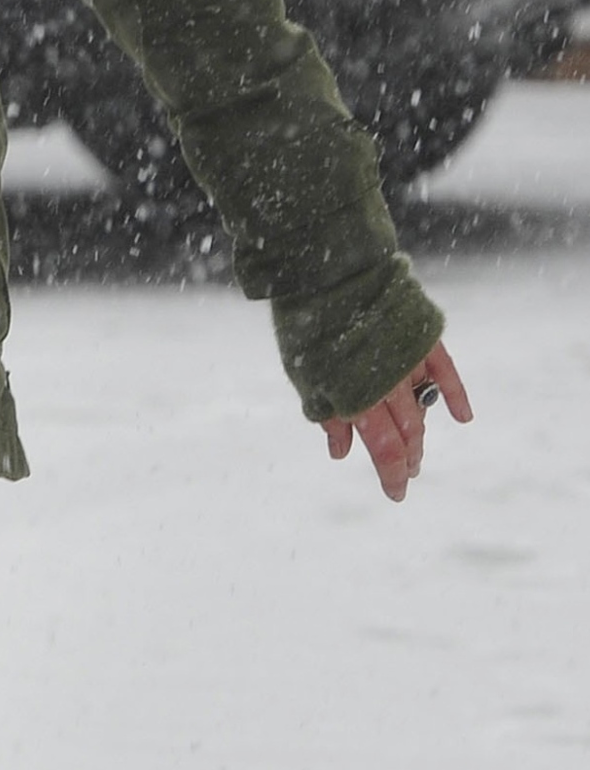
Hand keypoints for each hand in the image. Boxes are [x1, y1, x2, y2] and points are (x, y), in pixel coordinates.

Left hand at [323, 341, 472, 502]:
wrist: (330, 275)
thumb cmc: (308, 330)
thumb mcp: (307, 380)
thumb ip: (327, 416)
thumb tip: (340, 453)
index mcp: (358, 399)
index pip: (385, 449)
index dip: (392, 475)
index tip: (396, 494)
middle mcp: (389, 386)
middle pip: (408, 434)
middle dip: (407, 459)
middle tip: (407, 473)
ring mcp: (410, 364)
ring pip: (423, 410)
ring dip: (421, 435)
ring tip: (417, 453)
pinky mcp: (426, 342)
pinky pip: (446, 374)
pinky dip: (455, 396)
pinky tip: (463, 417)